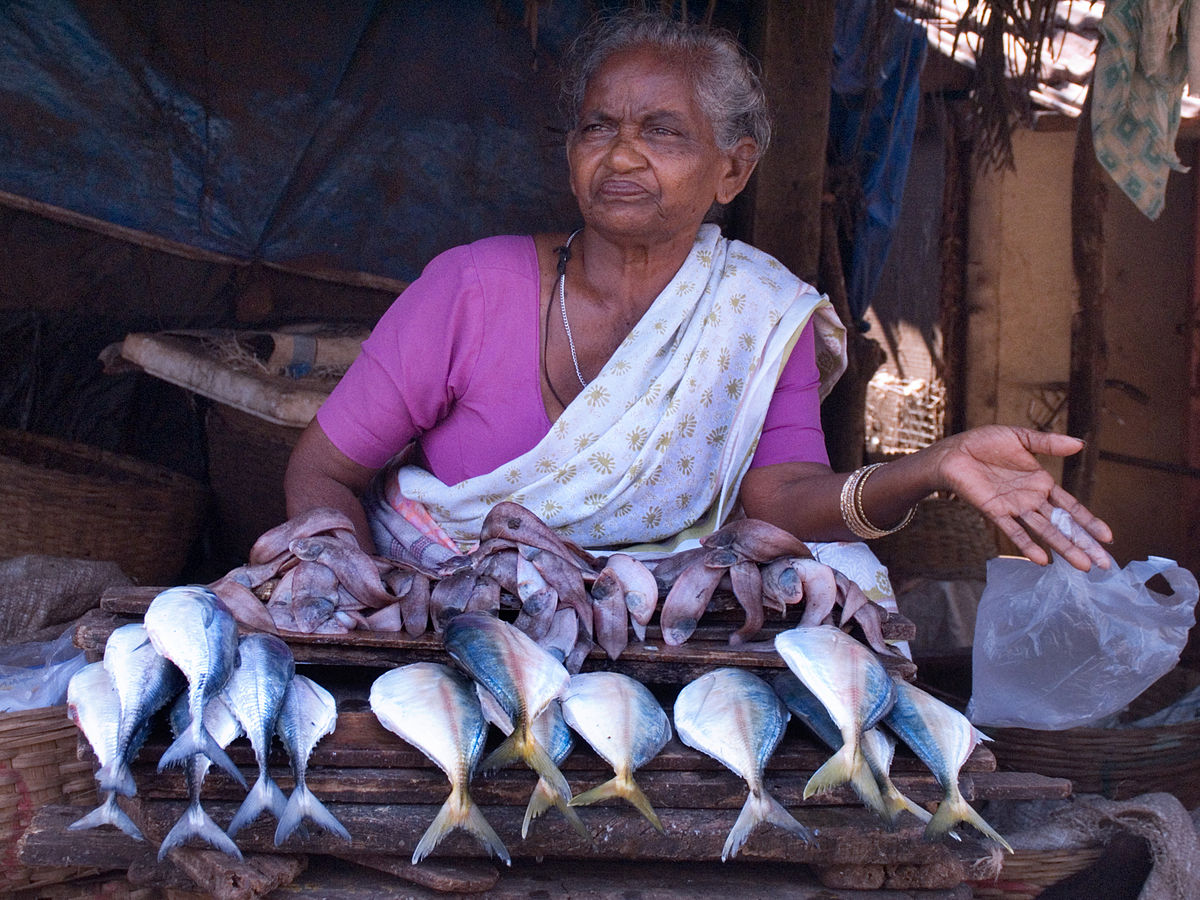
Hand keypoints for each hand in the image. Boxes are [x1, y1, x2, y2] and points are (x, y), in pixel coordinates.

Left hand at [931, 425, 1112, 570]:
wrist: (954, 451)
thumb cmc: (984, 443)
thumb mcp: (1020, 438)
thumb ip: (1048, 443)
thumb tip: (1080, 444)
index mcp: (1041, 483)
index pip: (1071, 507)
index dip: (1089, 521)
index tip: (1108, 537)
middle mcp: (1031, 500)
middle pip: (1063, 525)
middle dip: (1084, 543)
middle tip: (1104, 564)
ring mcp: (1014, 508)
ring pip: (1044, 531)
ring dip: (1063, 548)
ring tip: (1082, 565)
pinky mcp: (995, 511)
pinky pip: (1013, 531)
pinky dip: (1027, 545)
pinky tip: (1042, 560)